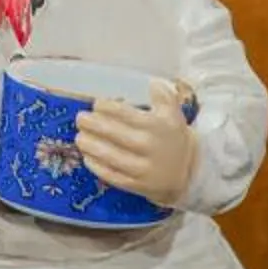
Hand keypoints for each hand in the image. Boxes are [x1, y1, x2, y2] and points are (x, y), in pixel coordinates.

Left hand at [75, 76, 195, 209]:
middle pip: (114, 134)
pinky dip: (96, 166)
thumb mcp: (174, 114)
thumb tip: (153, 83)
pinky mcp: (136, 185)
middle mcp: (149, 147)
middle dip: (93, 125)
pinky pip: (112, 175)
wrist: (188, 172)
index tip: (97, 104)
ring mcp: (142, 168)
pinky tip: (87, 157)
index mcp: (157, 126)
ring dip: (90, 145)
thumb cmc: (174, 138)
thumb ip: (164, 97)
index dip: (107, 107)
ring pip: (110, 156)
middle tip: (80, 118)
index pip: (126, 114)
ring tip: (79, 137)